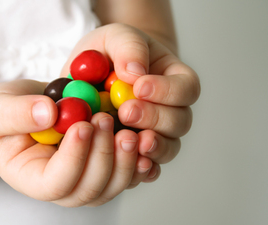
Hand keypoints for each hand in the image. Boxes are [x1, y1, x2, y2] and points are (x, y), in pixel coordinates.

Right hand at [0, 79, 151, 206]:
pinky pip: (125, 173)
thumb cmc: (4, 114)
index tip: (82, 125)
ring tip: (127, 129)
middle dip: (103, 157)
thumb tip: (48, 114)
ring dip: (124, 160)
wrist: (26, 110)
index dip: (73, 159)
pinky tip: (145, 140)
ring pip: (111, 186)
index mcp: (30, 178)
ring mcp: (83, 179)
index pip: (55, 184)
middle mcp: (61, 187)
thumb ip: (17, 113)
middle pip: (89, 190)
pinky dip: (138, 160)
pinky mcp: (101, 166)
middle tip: (106, 120)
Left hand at [61, 23, 200, 184]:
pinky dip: (139, 170)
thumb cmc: (109, 53)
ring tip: (129, 139)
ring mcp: (155, 135)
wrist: (89, 75)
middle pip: (180, 122)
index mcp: (172, 79)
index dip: (167, 91)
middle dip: (154, 119)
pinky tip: (125, 163)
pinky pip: (146, 168)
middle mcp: (169, 110)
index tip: (140, 87)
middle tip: (126, 112)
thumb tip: (135, 73)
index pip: (186, 88)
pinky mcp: (135, 153)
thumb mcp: (114, 37)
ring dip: (152, 147)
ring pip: (167, 149)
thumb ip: (128, 47)